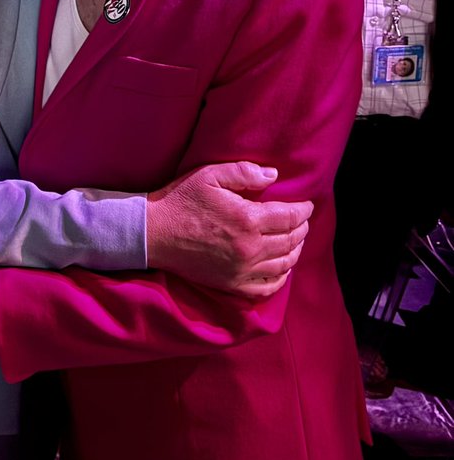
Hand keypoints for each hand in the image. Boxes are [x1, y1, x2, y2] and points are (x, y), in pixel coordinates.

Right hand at [147, 162, 311, 296]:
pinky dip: (281, 277)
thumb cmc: (180, 200)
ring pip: (284, 264)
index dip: (303, 210)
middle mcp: (250, 248)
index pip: (290, 217)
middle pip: (291, 240)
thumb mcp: (209, 176)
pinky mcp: (231, 284)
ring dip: (295, 250)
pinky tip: (282, 267)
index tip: (307, 205)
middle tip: (303, 220)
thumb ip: (244, 172)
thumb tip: (274, 176)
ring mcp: (241, 270)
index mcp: (247, 219)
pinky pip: (267, 287)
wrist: (152, 233)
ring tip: (296, 239)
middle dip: (302, 228)